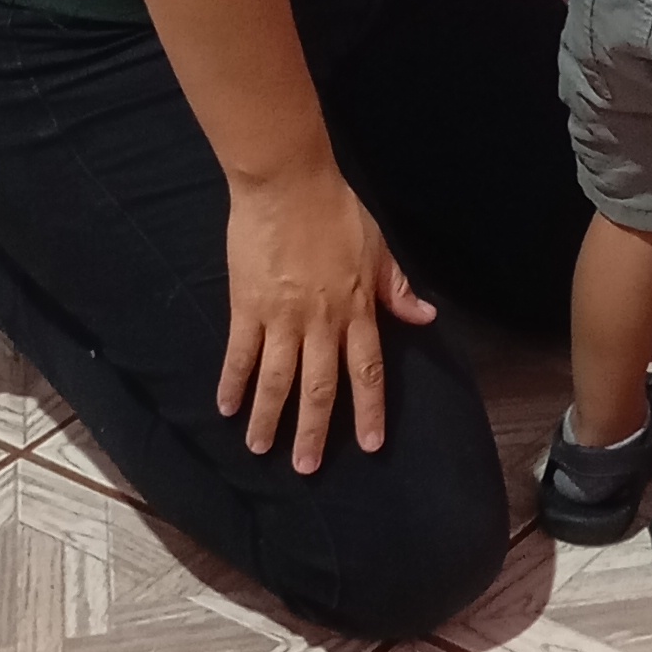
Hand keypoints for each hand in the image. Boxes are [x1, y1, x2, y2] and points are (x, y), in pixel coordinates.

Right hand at [220, 157, 433, 470]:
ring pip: (277, 379)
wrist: (287, 183)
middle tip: (305, 468)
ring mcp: (282, 316)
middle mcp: (322, 321)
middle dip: (313, 431)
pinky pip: (240, 353)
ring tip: (260, 448)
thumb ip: (395, 288)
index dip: (369, 410)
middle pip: (319, 387)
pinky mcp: (247, 305)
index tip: (370, 445)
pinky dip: (232, 382)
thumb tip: (425, 316)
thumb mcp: (377, 248)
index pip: (368, 370)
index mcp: (357, 309)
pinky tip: (225, 407)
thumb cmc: (336, 211)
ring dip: (268, 417)